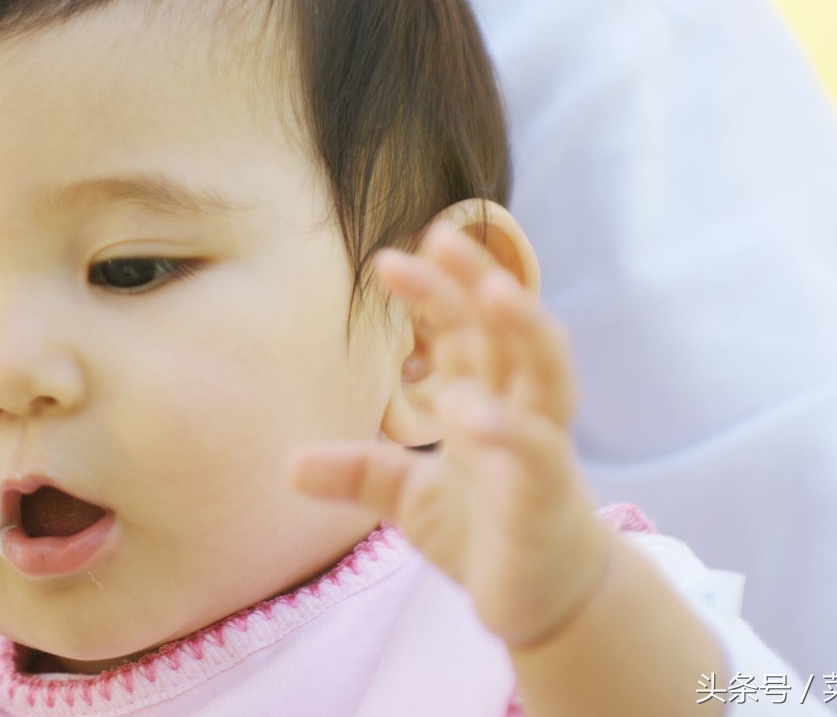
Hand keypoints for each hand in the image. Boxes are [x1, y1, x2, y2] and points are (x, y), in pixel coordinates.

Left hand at [290, 223, 610, 646]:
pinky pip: (536, 454)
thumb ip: (359, 474)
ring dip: (525, 328)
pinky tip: (472, 411)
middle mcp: (518, 411)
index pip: (463, 330)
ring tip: (494, 289)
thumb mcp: (409, 499)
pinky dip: (509, 429)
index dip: (434, 292)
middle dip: (478, 281)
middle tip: (442, 234)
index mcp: (484, 401)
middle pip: (505, 330)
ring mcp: (539, 450)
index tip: (388, 259)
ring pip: (546, 374)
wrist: (547, 601)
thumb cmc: (486, 534)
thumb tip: (289, 467)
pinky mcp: (547, 499)